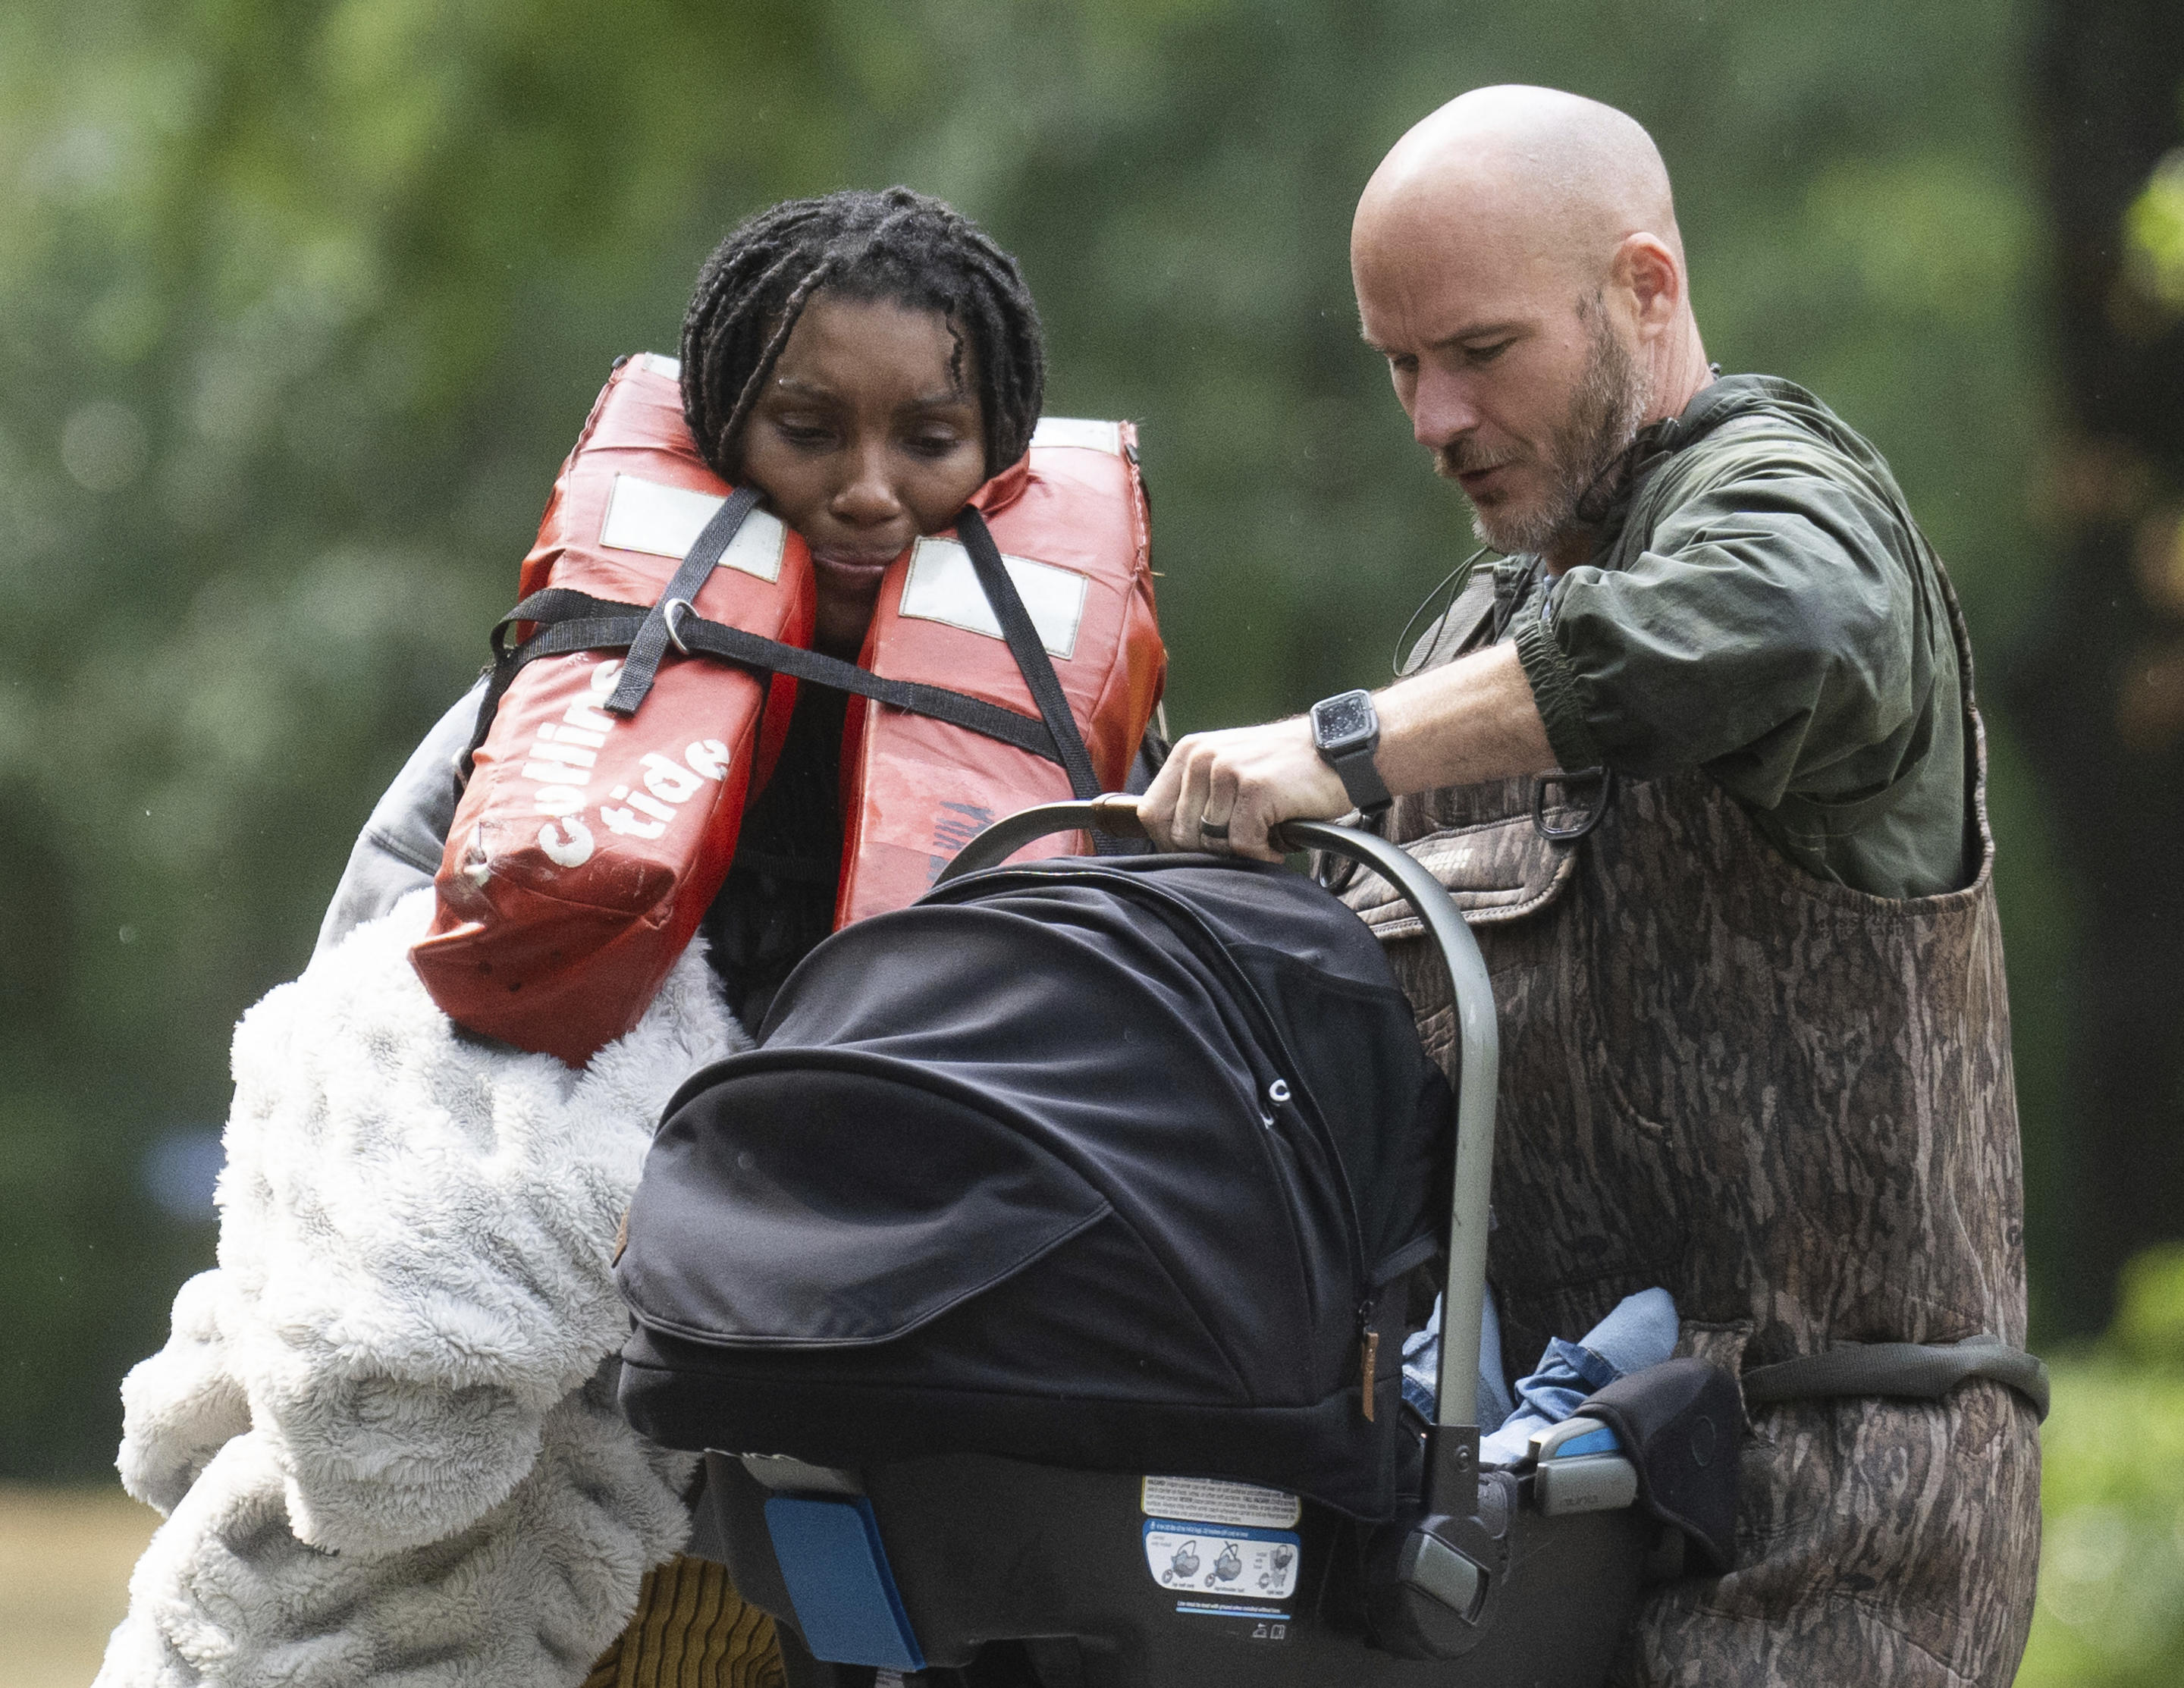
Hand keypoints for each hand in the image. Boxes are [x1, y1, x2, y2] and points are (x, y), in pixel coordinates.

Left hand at [1139, 716, 1354, 860]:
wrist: (1343, 753)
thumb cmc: (1288, 772)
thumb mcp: (1231, 771)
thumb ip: (1197, 797)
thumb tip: (1169, 841)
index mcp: (1189, 752)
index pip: (1153, 813)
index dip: (1173, 843)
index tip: (1203, 850)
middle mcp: (1201, 757)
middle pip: (1180, 835)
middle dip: (1212, 851)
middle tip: (1247, 839)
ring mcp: (1226, 770)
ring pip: (1211, 843)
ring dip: (1243, 849)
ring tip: (1267, 829)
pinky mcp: (1254, 788)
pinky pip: (1242, 844)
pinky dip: (1264, 852)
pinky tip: (1281, 835)